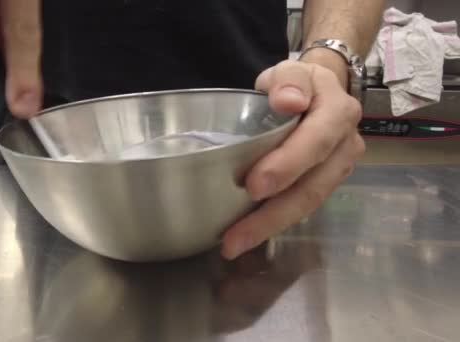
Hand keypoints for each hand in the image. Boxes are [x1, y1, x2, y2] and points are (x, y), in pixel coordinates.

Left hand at [221, 58, 364, 259]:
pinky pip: (301, 207)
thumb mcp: (292, 70)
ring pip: (307, 205)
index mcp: (338, 113)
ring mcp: (338, 170)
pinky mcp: (324, 185)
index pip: (317, 142)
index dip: (287, 166)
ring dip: (270, 227)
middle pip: (312, 187)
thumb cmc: (299, 83)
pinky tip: (246, 235)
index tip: (253, 186)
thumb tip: (288, 101)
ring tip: (234, 245)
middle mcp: (345, 147)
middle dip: (272, 215)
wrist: (321, 93)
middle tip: (236, 236)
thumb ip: (289, 79)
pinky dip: (274, 223)